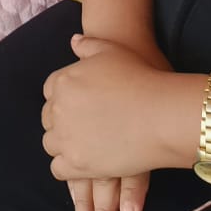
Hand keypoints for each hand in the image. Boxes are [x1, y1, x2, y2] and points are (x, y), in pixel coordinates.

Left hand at [44, 36, 173, 210]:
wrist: (161, 114)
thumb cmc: (140, 78)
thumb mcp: (110, 52)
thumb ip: (87, 46)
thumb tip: (74, 41)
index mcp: (62, 82)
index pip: (50, 91)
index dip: (64, 98)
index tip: (78, 105)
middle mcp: (58, 109)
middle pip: (49, 118)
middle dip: (61, 122)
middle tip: (82, 127)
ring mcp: (66, 138)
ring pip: (51, 144)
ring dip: (63, 144)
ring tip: (82, 146)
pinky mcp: (77, 164)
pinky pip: (58, 169)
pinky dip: (67, 167)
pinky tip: (82, 163)